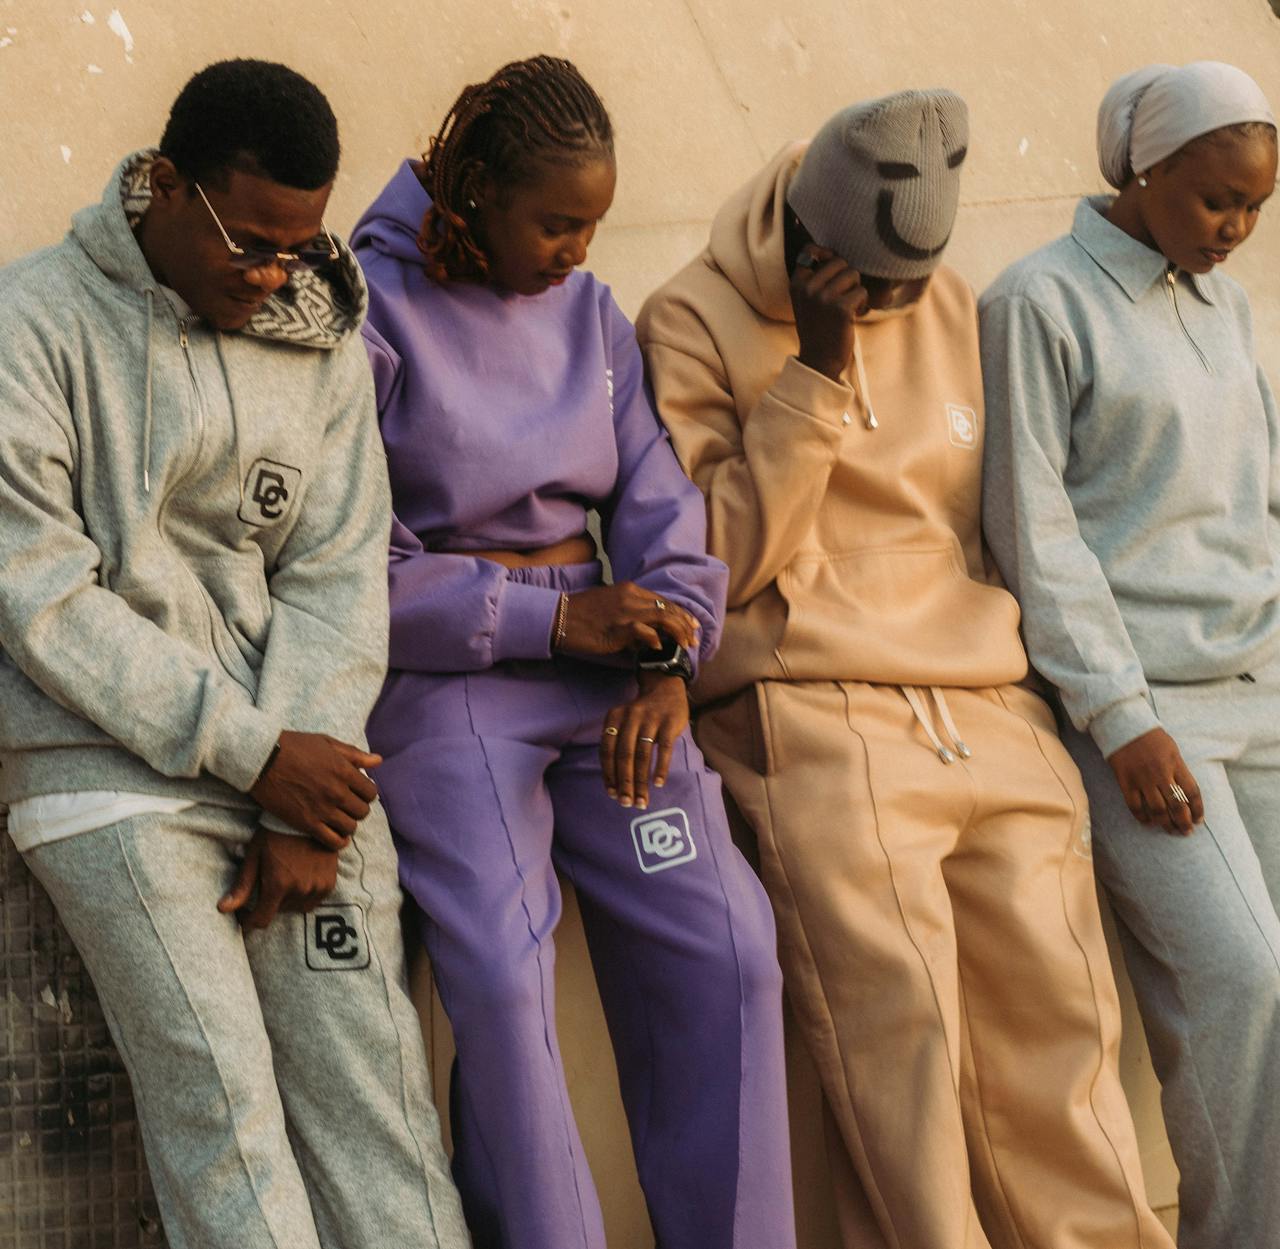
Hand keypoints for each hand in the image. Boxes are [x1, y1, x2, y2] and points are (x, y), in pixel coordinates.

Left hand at [217, 828, 340, 929]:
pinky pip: (313, 901)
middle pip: (278, 911)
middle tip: (265, 883)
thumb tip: (222, 909)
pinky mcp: (329, 883)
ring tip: (283, 880)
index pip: (261, 919)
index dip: (249, 920)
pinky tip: (298, 878)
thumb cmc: (274, 834)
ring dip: (287, 901)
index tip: (244, 913)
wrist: (307, 817)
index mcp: (278, 884)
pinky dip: (304, 896)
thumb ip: (242, 886)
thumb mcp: (254, 856)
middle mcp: (300, 890)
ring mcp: (317, 887)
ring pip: (296, 908)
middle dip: (268, 903)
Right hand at [249, 730, 379, 848]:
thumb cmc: (294, 747)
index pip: (371, 792)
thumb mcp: (327, 743)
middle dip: (358, 809)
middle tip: (348, 806)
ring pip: (350, 827)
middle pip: (362, 811)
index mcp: (344, 771)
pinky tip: (337, 836)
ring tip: (341, 819)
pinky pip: (333, 841)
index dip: (367, 793)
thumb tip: (378, 760)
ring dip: (348, 824)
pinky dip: (339, 841)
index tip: (358, 792)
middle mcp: (337, 792)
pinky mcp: (306, 823)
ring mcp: (323, 809)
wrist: (262, 759)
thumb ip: (354, 755)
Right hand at [559, 582, 699, 656]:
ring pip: (662, 617)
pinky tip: (660, 648)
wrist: (559, 617)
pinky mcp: (617, 627)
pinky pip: (644, 631)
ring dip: (677, 632)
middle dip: (685, 624)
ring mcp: (625, 611)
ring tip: (684, 644)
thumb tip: (649, 633)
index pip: (664, 600)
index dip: (680, 614)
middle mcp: (631, 596)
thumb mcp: (611, 607)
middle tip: (694, 638)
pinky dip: (655, 639)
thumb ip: (631, 615)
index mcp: (630, 590)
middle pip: (668, 608)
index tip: (691, 626)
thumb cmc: (583, 615)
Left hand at [599, 673, 689, 809]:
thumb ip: (617, 745)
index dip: (609, 774)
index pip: (607, 751)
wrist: (666, 688)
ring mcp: (651, 719)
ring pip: (643, 755)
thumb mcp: (623, 722)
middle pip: (624, 755)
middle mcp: (630, 717)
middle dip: (624, 782)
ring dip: (641, 781)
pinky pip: (664, 748)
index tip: (612, 794)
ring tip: (642, 800)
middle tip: (626, 803)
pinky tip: (658, 783)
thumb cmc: (642, 714)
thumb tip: (615, 783)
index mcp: (614, 718)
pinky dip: (660, 768)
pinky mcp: (670, 722)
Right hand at [791, 245, 867, 380]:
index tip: (833, 271)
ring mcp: (823, 298)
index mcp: (797, 283)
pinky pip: (862, 291)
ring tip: (849, 306)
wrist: (820, 360)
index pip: (810, 250)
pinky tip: (855, 314)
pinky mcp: (841, 308)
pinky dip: (863, 303)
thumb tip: (833, 252)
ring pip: (853, 274)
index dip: (827, 255)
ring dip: (856, 290)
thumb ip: (814, 277)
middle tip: (844, 296)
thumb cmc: (818, 327)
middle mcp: (807, 288)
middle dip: (847, 277)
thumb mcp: (807, 300)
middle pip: (839, 261)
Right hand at [1107, 728, 1203, 834]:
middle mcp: (1161, 773)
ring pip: (1157, 809)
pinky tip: (1148, 822)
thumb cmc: (1151, 737)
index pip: (1192, 792)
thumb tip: (1186, 795)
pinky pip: (1135, 806)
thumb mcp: (1172, 750)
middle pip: (1177, 805)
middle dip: (1183, 822)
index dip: (1197, 810)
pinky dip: (1142, 817)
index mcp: (1175, 764)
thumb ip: (1179, 771)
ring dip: (1165, 823)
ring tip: (1170, 830)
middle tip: (1185, 831)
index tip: (1199, 820)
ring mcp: (1142, 778)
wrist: (1123, 725)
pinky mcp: (1125, 781)